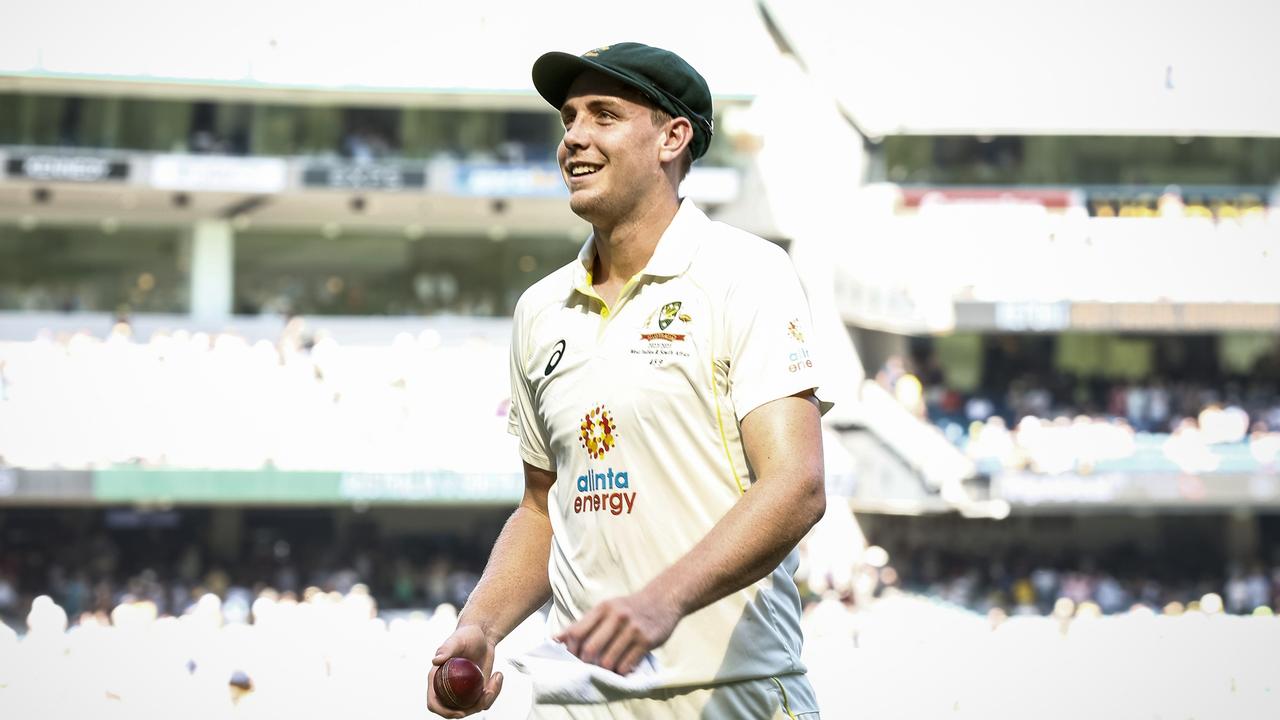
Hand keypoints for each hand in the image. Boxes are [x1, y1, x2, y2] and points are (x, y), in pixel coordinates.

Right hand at [428, 624, 503, 717]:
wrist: (482, 636)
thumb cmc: (466, 634)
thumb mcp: (457, 640)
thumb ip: (446, 649)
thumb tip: (435, 661)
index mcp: (437, 679)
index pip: (434, 703)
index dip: (444, 712)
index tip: (460, 712)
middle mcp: (447, 688)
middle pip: (456, 710)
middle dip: (473, 707)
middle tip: (488, 692)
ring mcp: (462, 691)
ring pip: (473, 707)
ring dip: (488, 698)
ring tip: (497, 677)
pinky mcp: (476, 690)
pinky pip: (484, 700)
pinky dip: (494, 691)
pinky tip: (498, 675)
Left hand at [554, 589, 681, 674]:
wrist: (664, 599)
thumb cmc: (629, 607)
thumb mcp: (606, 609)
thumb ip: (583, 624)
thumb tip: (556, 639)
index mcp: (603, 608)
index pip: (577, 632)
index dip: (571, 650)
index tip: (572, 659)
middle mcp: (617, 617)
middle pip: (590, 648)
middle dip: (586, 664)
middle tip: (588, 669)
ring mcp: (632, 629)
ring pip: (608, 660)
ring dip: (604, 670)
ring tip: (605, 671)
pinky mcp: (646, 641)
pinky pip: (627, 664)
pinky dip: (621, 672)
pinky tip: (621, 670)